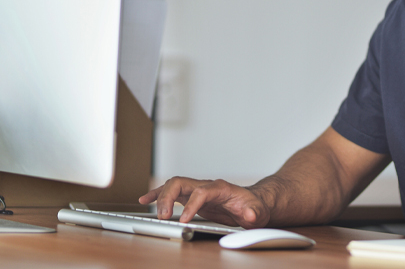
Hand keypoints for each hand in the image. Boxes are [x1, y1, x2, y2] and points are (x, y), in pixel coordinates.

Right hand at [139, 177, 270, 228]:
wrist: (253, 203)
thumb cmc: (254, 206)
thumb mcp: (258, 211)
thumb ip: (255, 213)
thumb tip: (250, 214)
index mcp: (221, 188)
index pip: (201, 192)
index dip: (191, 205)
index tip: (184, 220)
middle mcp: (206, 186)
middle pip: (182, 183)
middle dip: (169, 197)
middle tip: (163, 217)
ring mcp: (197, 190)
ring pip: (173, 185)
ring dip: (160, 196)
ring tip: (152, 211)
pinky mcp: (192, 197)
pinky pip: (171, 192)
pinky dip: (158, 195)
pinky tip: (146, 201)